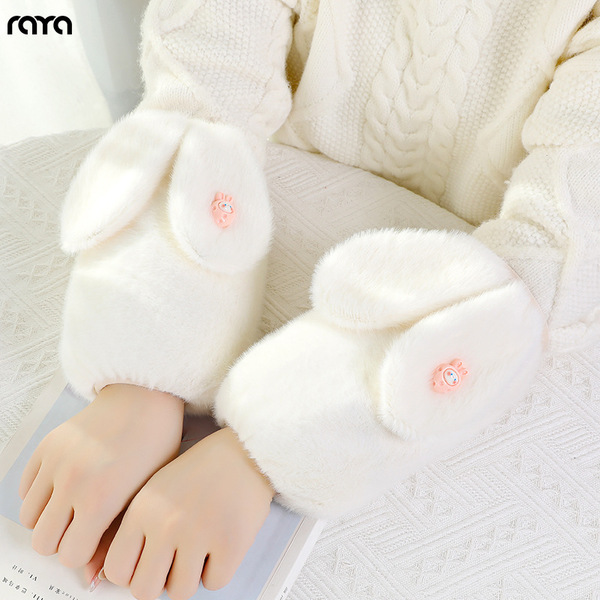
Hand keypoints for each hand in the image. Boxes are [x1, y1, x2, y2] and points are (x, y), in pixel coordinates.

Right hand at [19, 384, 184, 567]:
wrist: (145, 398)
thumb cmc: (156, 445)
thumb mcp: (145, 494)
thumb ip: (115, 537)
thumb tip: (92, 578)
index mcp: (101, 497)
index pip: (70, 555)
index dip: (84, 553)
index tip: (97, 541)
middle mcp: (72, 480)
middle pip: (43, 542)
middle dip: (63, 541)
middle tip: (83, 527)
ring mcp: (56, 461)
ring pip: (29, 518)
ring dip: (49, 519)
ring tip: (74, 506)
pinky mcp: (46, 446)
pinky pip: (24, 488)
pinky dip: (40, 495)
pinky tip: (66, 486)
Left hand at [98, 427, 273, 599]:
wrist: (244, 450)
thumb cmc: (201, 469)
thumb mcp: (156, 489)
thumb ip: (136, 528)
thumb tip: (119, 573)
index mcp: (144, 509)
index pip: (117, 570)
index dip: (132, 574)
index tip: (144, 566)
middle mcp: (167, 523)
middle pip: (145, 590)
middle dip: (159, 582)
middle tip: (172, 564)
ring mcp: (199, 534)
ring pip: (180, 592)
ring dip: (190, 577)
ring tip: (198, 550)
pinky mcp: (231, 543)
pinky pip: (214, 584)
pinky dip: (218, 570)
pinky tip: (219, 544)